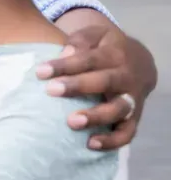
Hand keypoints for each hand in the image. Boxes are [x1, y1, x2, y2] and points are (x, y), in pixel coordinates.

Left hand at [37, 24, 156, 149]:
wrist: (140, 62)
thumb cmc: (106, 47)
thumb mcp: (95, 35)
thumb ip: (79, 42)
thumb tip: (64, 54)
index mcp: (114, 54)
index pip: (88, 59)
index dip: (64, 65)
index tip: (40, 72)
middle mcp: (126, 77)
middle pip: (104, 82)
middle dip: (78, 86)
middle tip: (51, 90)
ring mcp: (132, 99)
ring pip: (118, 110)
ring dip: (96, 117)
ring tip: (71, 122)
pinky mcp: (134, 117)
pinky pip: (127, 132)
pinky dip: (112, 141)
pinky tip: (90, 144)